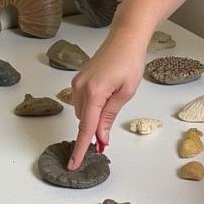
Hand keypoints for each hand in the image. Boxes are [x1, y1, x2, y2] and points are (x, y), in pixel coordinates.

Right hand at [68, 30, 146, 169]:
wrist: (124, 38)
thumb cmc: (130, 62)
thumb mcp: (126, 93)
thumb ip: (109, 116)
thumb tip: (101, 137)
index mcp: (94, 93)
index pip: (86, 127)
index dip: (81, 148)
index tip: (74, 164)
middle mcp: (80, 88)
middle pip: (84, 121)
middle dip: (94, 130)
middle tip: (108, 134)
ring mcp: (77, 83)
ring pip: (82, 112)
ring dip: (93, 117)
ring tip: (113, 102)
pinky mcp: (78, 79)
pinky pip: (81, 102)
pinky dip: (90, 108)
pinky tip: (105, 98)